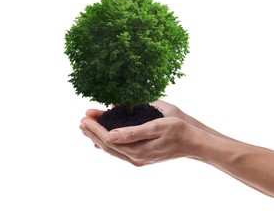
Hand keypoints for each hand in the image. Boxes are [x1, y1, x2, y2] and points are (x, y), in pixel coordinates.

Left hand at [80, 113, 198, 166]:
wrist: (194, 143)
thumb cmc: (178, 130)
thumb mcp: (157, 126)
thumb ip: (133, 132)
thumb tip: (111, 135)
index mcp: (137, 149)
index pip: (109, 139)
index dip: (95, 128)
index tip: (85, 118)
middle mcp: (135, 157)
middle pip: (107, 145)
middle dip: (93, 133)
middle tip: (81, 121)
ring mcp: (138, 159)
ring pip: (112, 149)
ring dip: (98, 138)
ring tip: (86, 130)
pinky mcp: (141, 157)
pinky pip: (119, 151)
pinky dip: (108, 144)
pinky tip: (102, 141)